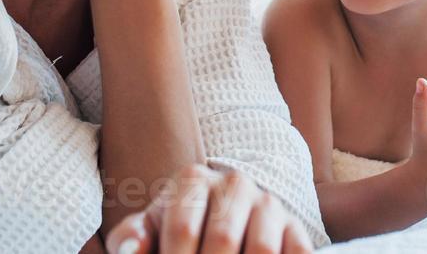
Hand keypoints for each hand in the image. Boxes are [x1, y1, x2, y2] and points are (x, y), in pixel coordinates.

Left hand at [104, 163, 312, 253]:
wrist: (222, 215)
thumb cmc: (178, 228)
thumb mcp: (151, 229)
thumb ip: (132, 239)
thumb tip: (128, 252)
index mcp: (193, 180)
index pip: (182, 227)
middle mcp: (235, 184)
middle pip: (223, 240)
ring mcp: (269, 204)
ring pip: (262, 249)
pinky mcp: (295, 228)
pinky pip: (297, 253)